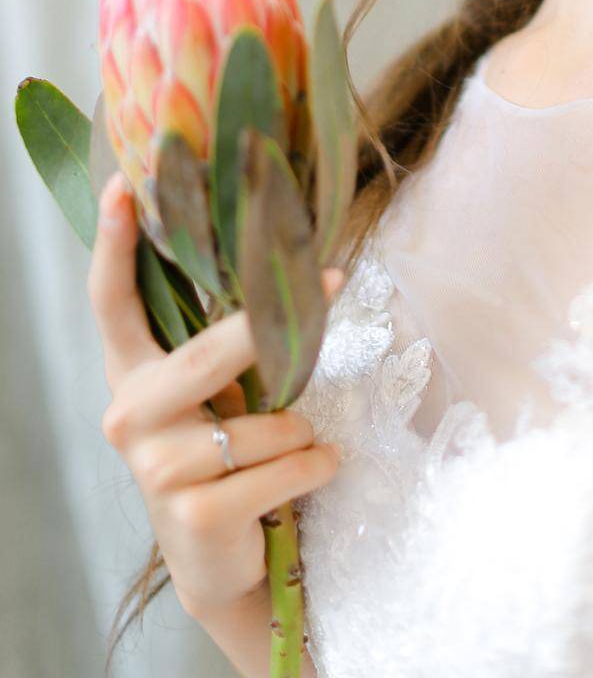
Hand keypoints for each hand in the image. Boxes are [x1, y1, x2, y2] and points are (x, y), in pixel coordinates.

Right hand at [86, 169, 344, 619]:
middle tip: (332, 276)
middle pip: (206, 354)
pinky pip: (283, 467)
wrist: (219, 557)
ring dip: (301, 427)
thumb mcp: (216, 392)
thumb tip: (284, 259)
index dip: (113, 244)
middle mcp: (130, 416)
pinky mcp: (193, 513)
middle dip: (268, 328)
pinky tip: (318, 467)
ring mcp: (157, 469)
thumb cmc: (225, 453)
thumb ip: (223, 342)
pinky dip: (316, 464)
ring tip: (300, 441)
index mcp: (132, 374)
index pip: (112, 302)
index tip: (122, 185)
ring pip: (264, 422)